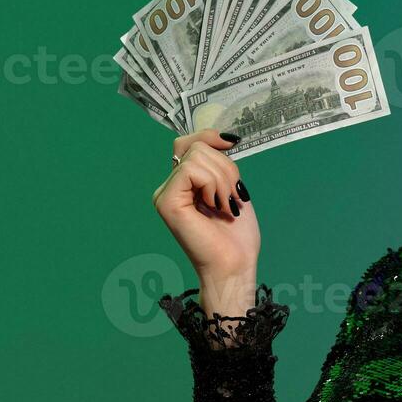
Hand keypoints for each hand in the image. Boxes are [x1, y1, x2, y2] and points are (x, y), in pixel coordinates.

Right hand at [153, 129, 258, 279]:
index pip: (189, 143)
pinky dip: (212, 185)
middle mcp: (170, 187)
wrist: (234, 264)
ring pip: (197, 156)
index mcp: (184, 184)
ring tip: (225, 206)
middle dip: (225, 167)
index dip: (209, 137)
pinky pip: (191, 171)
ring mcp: (165, 194)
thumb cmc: (236, 236)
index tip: (232, 143)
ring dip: (222, 179)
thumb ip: (221, 163)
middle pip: (196, 146)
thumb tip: (223, 137)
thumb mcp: (232, 187)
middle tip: (231, 198)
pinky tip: (215, 206)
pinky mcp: (166, 201)